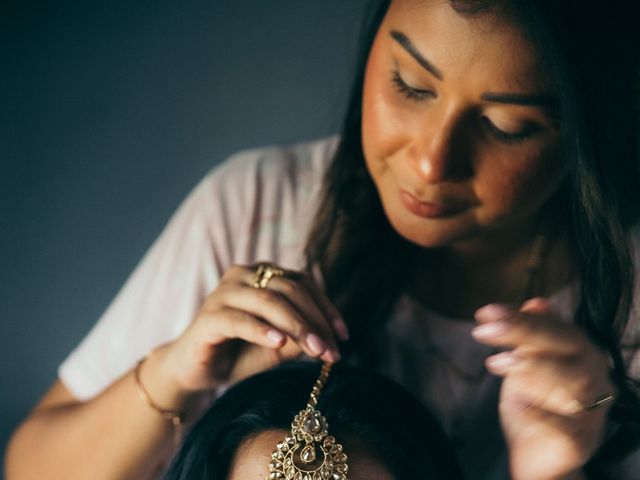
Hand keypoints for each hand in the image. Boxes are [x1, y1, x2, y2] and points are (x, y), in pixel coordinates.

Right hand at [160, 264, 347, 396]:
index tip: (343, 336)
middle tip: (330, 350)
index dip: (326, 308)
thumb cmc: (240, 353)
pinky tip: (279, 341)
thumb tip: (327, 336)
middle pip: (289, 289)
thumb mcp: (278, 347)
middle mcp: (243, 276)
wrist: (196, 371)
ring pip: (268, 300)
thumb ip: (300, 337)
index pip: (302, 283)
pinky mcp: (208, 316)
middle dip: (315, 320)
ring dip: (296, 326)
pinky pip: (240, 319)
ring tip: (315, 350)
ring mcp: (223, 292)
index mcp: (263, 275)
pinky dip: (262, 330)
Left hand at [472, 298, 614, 479]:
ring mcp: (591, 411)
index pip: (557, 328)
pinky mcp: (580, 442)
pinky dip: (540, 413)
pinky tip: (514, 402)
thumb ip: (532, 334)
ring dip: (534, 368)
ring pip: (575, 382)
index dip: (522, 318)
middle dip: (525, 333)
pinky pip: (565, 426)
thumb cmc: (535, 400)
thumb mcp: (528, 363)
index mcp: (583, 354)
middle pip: (568, 348)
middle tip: (485, 331)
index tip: (485, 312)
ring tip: (497, 362)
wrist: (536, 452)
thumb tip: (536, 302)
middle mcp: (595, 378)